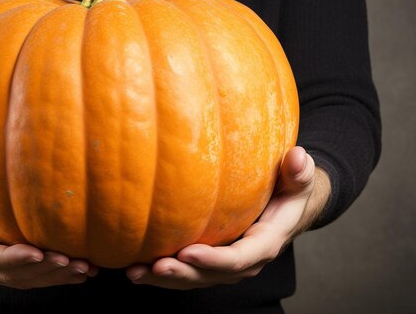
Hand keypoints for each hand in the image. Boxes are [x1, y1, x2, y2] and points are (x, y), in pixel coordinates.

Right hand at [0, 141, 97, 288]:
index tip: (37, 251)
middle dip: (42, 271)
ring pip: (21, 279)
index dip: (10, 258)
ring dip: (52, 277)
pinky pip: (24, 275)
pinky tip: (77, 270)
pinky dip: (50, 274)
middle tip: (74, 263)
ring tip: (84, 270)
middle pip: (9, 274)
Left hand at [126, 146, 330, 289]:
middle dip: (182, 273)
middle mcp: (244, 261)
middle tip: (154, 266)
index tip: (188, 251)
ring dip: (164, 279)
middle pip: (210, 275)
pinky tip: (136, 268)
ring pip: (194, 278)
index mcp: (264, 243)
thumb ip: (298, 172)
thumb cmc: (290, 189)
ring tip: (136, 272)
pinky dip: (161, 274)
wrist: (287, 206)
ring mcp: (225, 264)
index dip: (213, 259)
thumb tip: (297, 157)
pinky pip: (187, 271)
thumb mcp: (298, 180)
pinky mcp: (211, 261)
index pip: (239, 259)